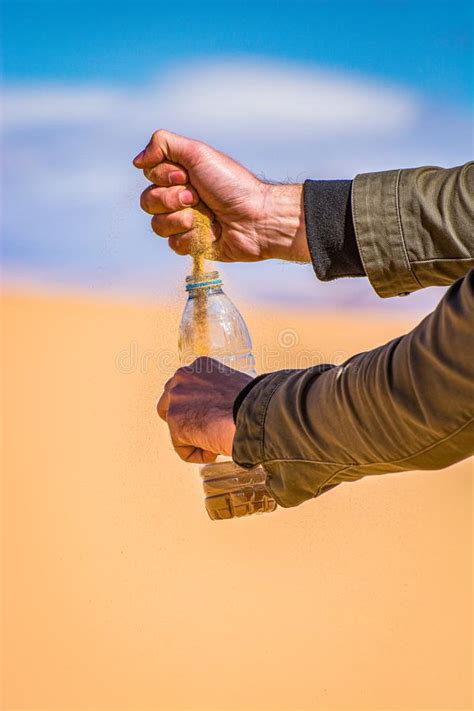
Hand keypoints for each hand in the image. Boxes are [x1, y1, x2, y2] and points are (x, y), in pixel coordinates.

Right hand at [133, 129, 309, 262]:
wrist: (257, 218)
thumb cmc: (233, 185)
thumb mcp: (199, 154)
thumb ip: (164, 145)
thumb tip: (136, 161)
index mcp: (180, 176)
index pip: (150, 176)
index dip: (165, 177)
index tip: (188, 177)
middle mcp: (179, 198)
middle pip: (147, 201)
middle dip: (172, 199)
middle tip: (198, 198)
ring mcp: (185, 223)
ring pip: (157, 226)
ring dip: (181, 220)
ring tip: (206, 217)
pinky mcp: (192, 245)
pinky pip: (174, 244)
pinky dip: (192, 238)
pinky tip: (211, 234)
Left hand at [157, 357, 251, 463]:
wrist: (256, 414)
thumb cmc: (256, 404)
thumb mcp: (233, 386)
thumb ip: (216, 392)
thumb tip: (218, 408)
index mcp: (200, 365)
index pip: (187, 387)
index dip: (199, 407)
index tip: (213, 417)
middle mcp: (182, 378)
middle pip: (169, 404)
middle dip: (185, 420)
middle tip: (207, 432)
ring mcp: (176, 400)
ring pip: (176, 428)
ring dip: (193, 438)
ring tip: (215, 442)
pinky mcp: (176, 424)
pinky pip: (184, 449)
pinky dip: (199, 455)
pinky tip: (216, 450)